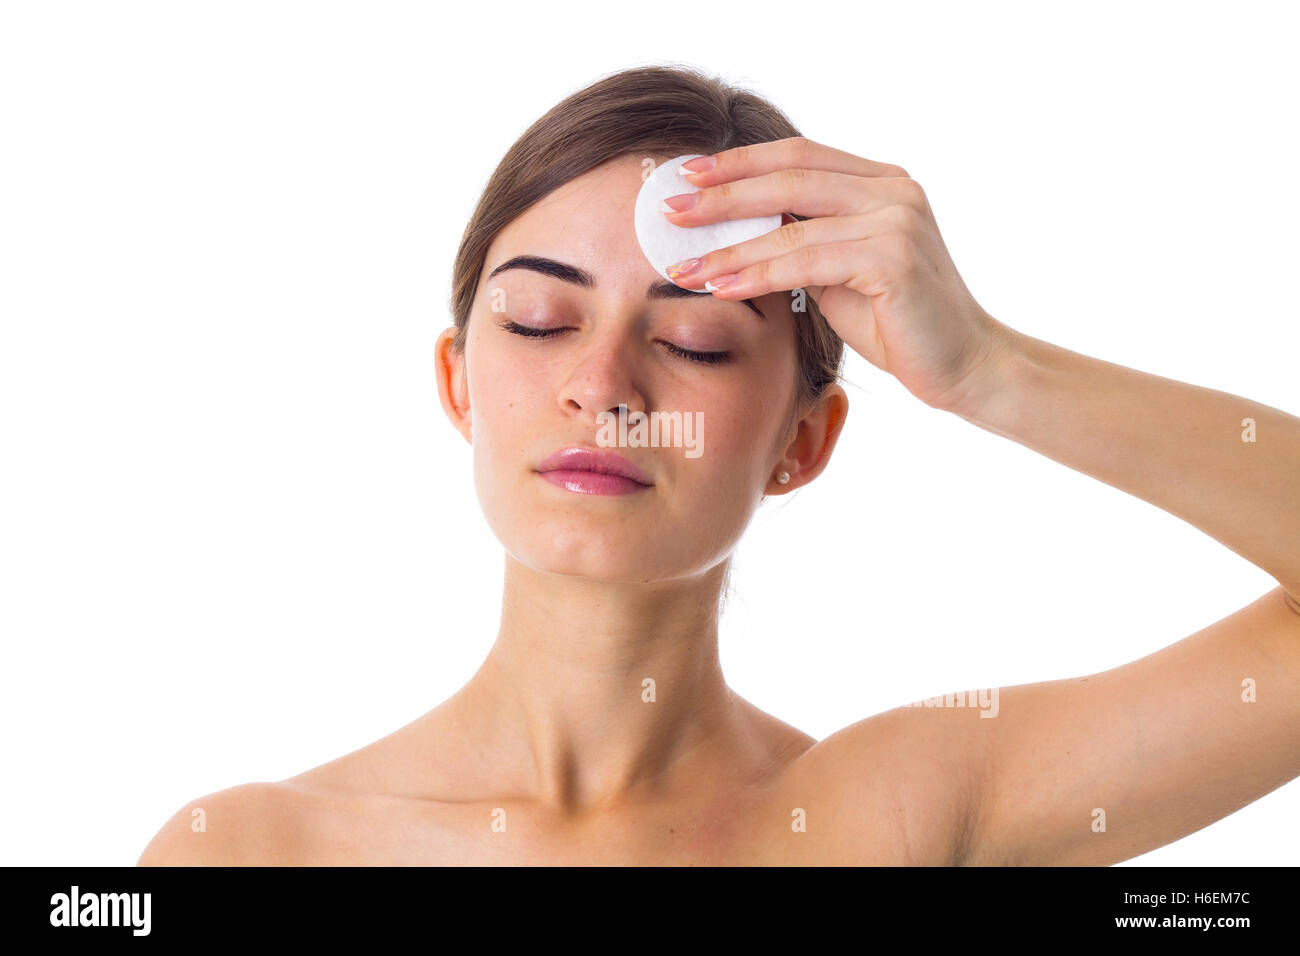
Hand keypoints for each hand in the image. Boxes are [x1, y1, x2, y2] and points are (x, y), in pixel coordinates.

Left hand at [662, 136, 1009, 412]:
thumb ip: (803, 244)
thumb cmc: (900, 325)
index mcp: (881, 183)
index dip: (740, 162)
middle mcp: (893, 189)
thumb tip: (737, 232)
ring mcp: (897, 219)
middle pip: (789, 176)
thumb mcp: (841, 274)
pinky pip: (807, 261)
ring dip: (728, 243)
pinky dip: (759, 273)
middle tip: (668, 209)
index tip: (686, 174)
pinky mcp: (894, 259)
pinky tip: (721, 284)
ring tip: (681, 264)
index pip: (798, 157)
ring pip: (791, 222)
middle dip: (721, 193)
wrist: (966, 367)